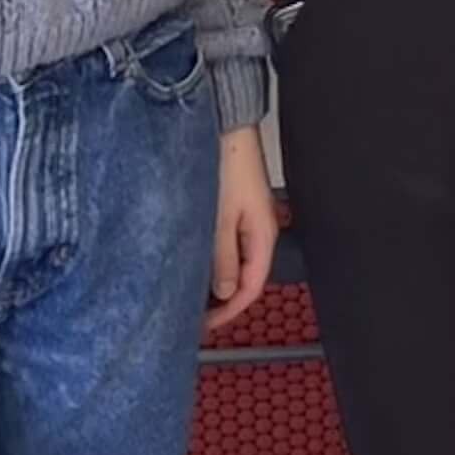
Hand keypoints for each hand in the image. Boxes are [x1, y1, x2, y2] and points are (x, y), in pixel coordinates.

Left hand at [208, 127, 277, 336]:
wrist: (229, 129)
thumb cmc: (229, 164)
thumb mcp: (220, 218)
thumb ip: (221, 258)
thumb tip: (222, 292)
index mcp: (262, 236)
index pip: (251, 287)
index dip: (230, 311)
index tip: (207, 326)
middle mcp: (258, 232)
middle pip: (245, 279)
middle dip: (222, 302)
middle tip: (195, 317)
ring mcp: (248, 222)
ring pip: (236, 264)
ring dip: (217, 282)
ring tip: (192, 295)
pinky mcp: (236, 212)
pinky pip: (229, 247)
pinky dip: (215, 262)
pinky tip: (197, 264)